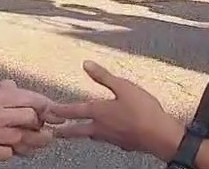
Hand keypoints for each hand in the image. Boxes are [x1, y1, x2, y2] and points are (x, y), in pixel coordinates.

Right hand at [0, 82, 53, 165]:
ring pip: (24, 138)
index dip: (46, 106)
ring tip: (35, 140)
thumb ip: (1, 93)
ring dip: (31, 140)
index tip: (54, 112)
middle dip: (39, 124)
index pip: (30, 99)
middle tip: (41, 126)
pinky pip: (10, 153)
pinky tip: (10, 148)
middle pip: (32, 118)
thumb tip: (16, 88)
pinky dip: (12, 152)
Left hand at [51, 61, 183, 160]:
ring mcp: (111, 138)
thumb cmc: (143, 110)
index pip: (74, 111)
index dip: (60, 110)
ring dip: (81, 134)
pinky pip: (107, 139)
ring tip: (77, 131)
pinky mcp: (122, 144)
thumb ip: (103, 76)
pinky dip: (102, 136)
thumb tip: (86, 64)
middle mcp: (101, 127)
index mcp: (99, 112)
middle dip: (64, 131)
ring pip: (91, 136)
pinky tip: (107, 133)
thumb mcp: (123, 87)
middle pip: (77, 131)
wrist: (160, 136)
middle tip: (54, 132)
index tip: (49, 111)